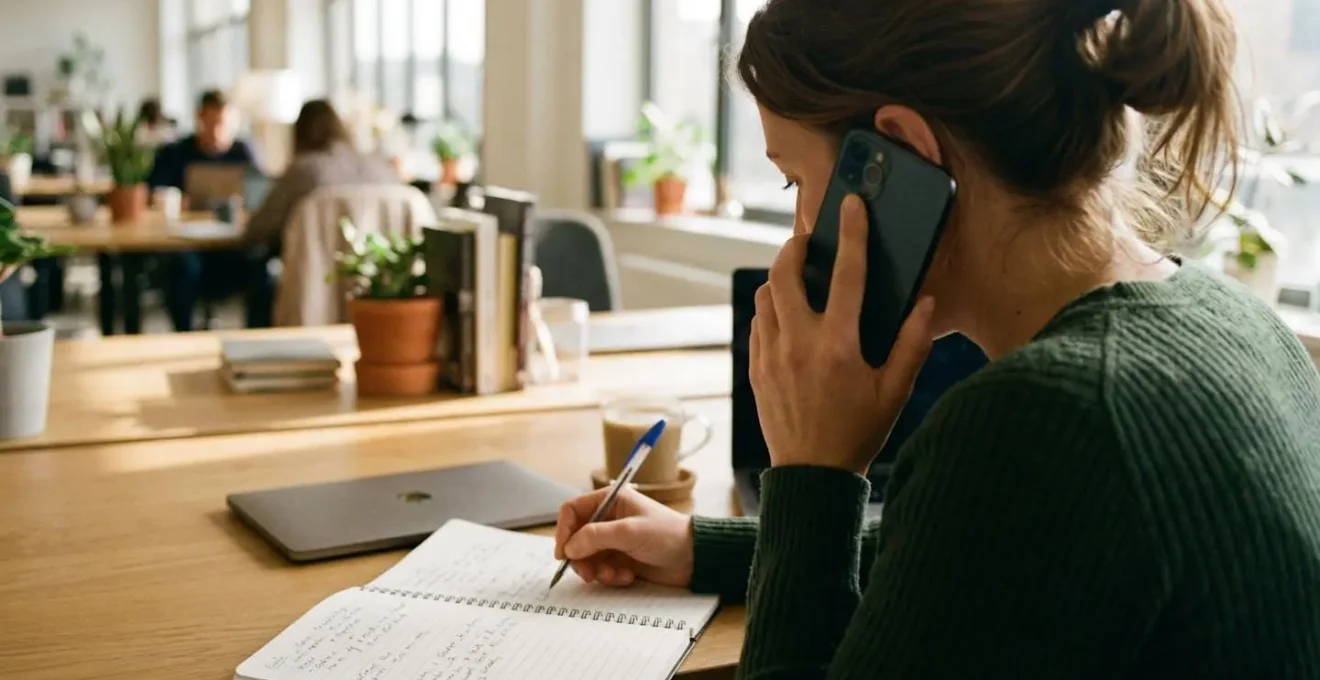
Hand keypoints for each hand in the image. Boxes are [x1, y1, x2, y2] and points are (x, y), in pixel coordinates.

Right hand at [553, 486, 693, 587]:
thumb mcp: (630, 531)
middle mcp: (609, 519)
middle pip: (576, 538)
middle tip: (588, 574)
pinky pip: (601, 570)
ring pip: (587, 557)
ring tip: (614, 575)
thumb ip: (596, 536)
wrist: (694, 558)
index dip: (564, 530)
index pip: (572, 511)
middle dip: (580, 557)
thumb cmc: (667, 535)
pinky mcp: (620, 559)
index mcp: (610, 500)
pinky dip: (610, 576)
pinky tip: (627, 576)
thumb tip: (569, 547)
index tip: (563, 553)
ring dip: (596, 570)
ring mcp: (614, 540)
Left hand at [751, 194, 936, 474]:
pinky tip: (787, 317)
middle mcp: (798, 344)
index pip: (847, 274)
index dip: (851, 233)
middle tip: (807, 241)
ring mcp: (771, 356)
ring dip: (778, 279)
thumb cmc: (858, 434)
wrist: (812, 476)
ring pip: (763, 297)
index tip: (850, 204)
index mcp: (838, 345)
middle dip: (794, 247)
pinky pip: (757, 325)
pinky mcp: (755, 370)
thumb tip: (926, 304)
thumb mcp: (895, 392)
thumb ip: (912, 345)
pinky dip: (770, 311)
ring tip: (798, 279)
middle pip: (783, 273)